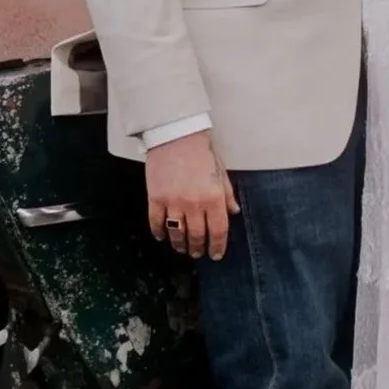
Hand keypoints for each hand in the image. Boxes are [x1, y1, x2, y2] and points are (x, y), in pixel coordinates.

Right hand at [144, 130, 239, 259]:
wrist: (176, 134)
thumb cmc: (200, 150)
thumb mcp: (221, 171)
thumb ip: (227, 194)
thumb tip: (233, 212)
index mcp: (214, 197)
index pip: (218, 231)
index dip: (217, 246)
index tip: (216, 254)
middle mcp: (194, 203)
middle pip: (197, 236)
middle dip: (198, 249)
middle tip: (198, 253)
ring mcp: (173, 202)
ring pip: (177, 234)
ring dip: (180, 245)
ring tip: (182, 248)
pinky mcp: (155, 198)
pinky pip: (156, 222)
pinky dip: (159, 233)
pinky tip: (162, 236)